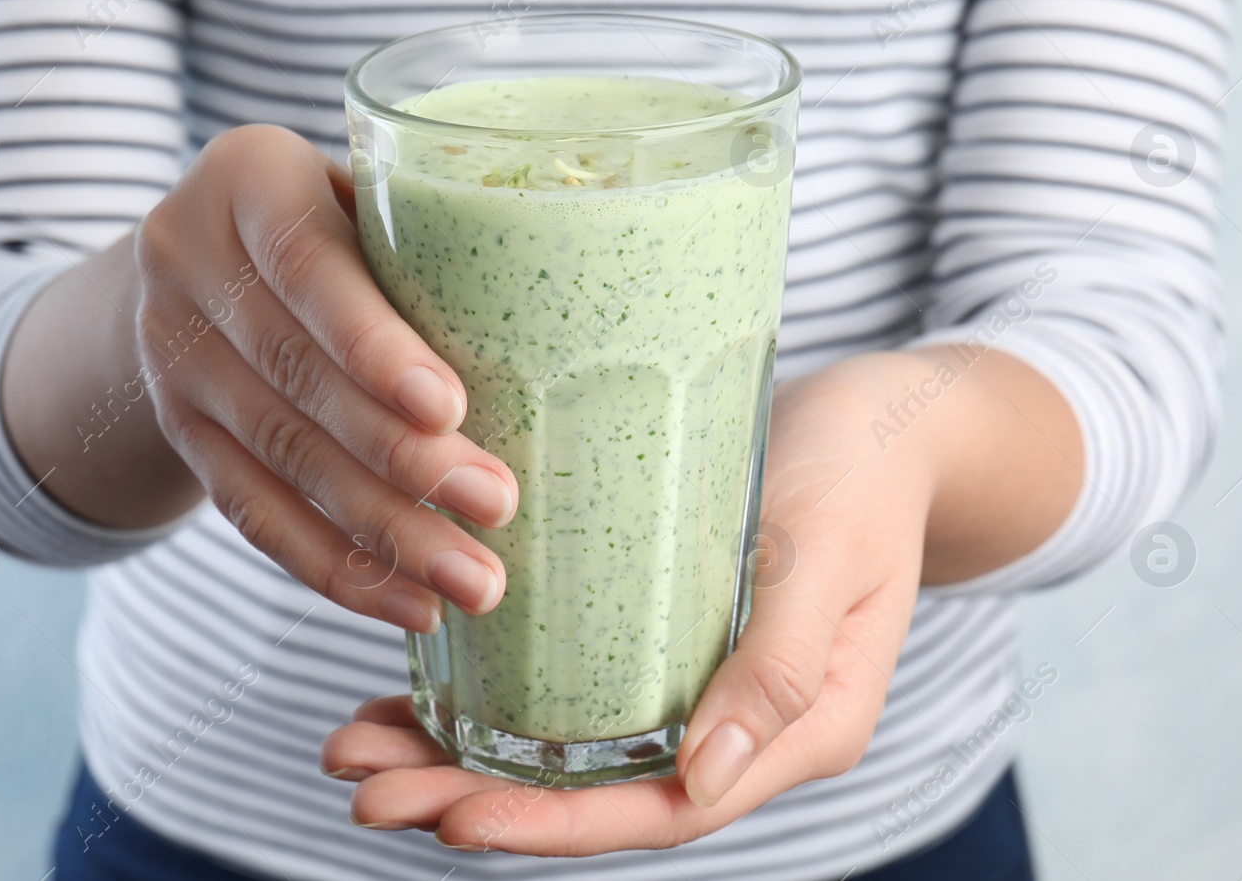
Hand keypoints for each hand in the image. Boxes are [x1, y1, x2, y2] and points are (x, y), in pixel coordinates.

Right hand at [123, 125, 517, 630]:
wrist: (202, 257)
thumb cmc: (344, 215)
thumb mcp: (372, 191)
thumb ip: (435, 231)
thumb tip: (584, 321)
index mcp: (247, 179)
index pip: (305, 262)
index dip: (371, 343)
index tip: (450, 408)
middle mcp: (189, 264)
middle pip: (296, 376)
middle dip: (401, 457)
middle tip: (497, 506)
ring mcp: (174, 357)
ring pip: (280, 460)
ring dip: (383, 533)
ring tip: (474, 581)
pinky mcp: (181, 434)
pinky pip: (254, 515)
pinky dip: (336, 569)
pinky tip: (410, 605)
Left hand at [321, 354, 942, 853]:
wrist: (886, 418)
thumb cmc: (866, 470)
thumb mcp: (833, 551)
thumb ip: (782, 667)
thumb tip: (707, 780)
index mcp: (796, 729)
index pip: (665, 809)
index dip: (554, 824)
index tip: (452, 817)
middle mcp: (737, 726)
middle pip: (594, 792)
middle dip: (470, 799)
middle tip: (363, 789)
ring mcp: (697, 686)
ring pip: (566, 748)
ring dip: (456, 755)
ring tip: (355, 749)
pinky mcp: (660, 637)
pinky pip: (567, 689)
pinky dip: (485, 697)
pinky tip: (408, 692)